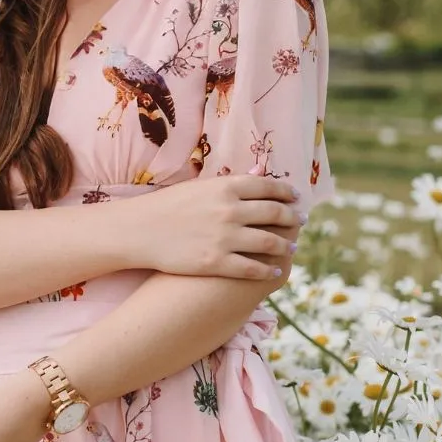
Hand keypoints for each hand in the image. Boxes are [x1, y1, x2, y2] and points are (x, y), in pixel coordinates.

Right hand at [122, 171, 306, 282]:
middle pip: (275, 214)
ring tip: (292, 247)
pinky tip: (274, 270)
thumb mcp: (200, 187)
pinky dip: (268, 269)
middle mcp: (230, 210)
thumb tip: (260, 171)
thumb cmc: (168, 206)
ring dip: (285, 245)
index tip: (296, 198)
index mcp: (226, 187)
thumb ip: (233, 182)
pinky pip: (252, 268)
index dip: (287, 193)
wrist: (139, 231)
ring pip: (269, 242)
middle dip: (293, 218)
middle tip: (302, 221)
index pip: (268, 187)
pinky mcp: (217, 262)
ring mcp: (225, 238)